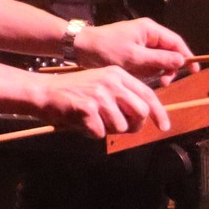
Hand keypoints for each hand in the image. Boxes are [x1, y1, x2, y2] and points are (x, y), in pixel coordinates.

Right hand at [34, 66, 170, 138]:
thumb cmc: (73, 93)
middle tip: (120, 128)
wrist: (43, 91)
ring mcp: (99, 94)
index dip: (159, 112)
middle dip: (133, 126)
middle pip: (141, 112)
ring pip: (121, 126)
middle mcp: (111, 82)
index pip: (148, 94)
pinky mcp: (87, 107)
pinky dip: (91, 133)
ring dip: (109, 130)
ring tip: (94, 121)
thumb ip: (122, 97)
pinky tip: (82, 123)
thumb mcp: (101, 85)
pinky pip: (100, 132)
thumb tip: (142, 119)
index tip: (164, 126)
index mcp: (118, 75)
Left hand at [73, 17, 190, 80]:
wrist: (81, 48)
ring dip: (158, 71)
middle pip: (169, 51)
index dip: (187, 56)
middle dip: (170, 67)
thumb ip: (159, 60)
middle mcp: (148, 34)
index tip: (194, 70)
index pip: (176, 42)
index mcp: (150, 30)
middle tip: (165, 82)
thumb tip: (182, 61)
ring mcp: (141, 43)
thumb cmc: (107, 50)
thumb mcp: (134, 57)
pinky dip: (148, 71)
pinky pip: (148, 62)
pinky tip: (142, 78)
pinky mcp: (134, 52)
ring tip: (152, 81)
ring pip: (159, 59)